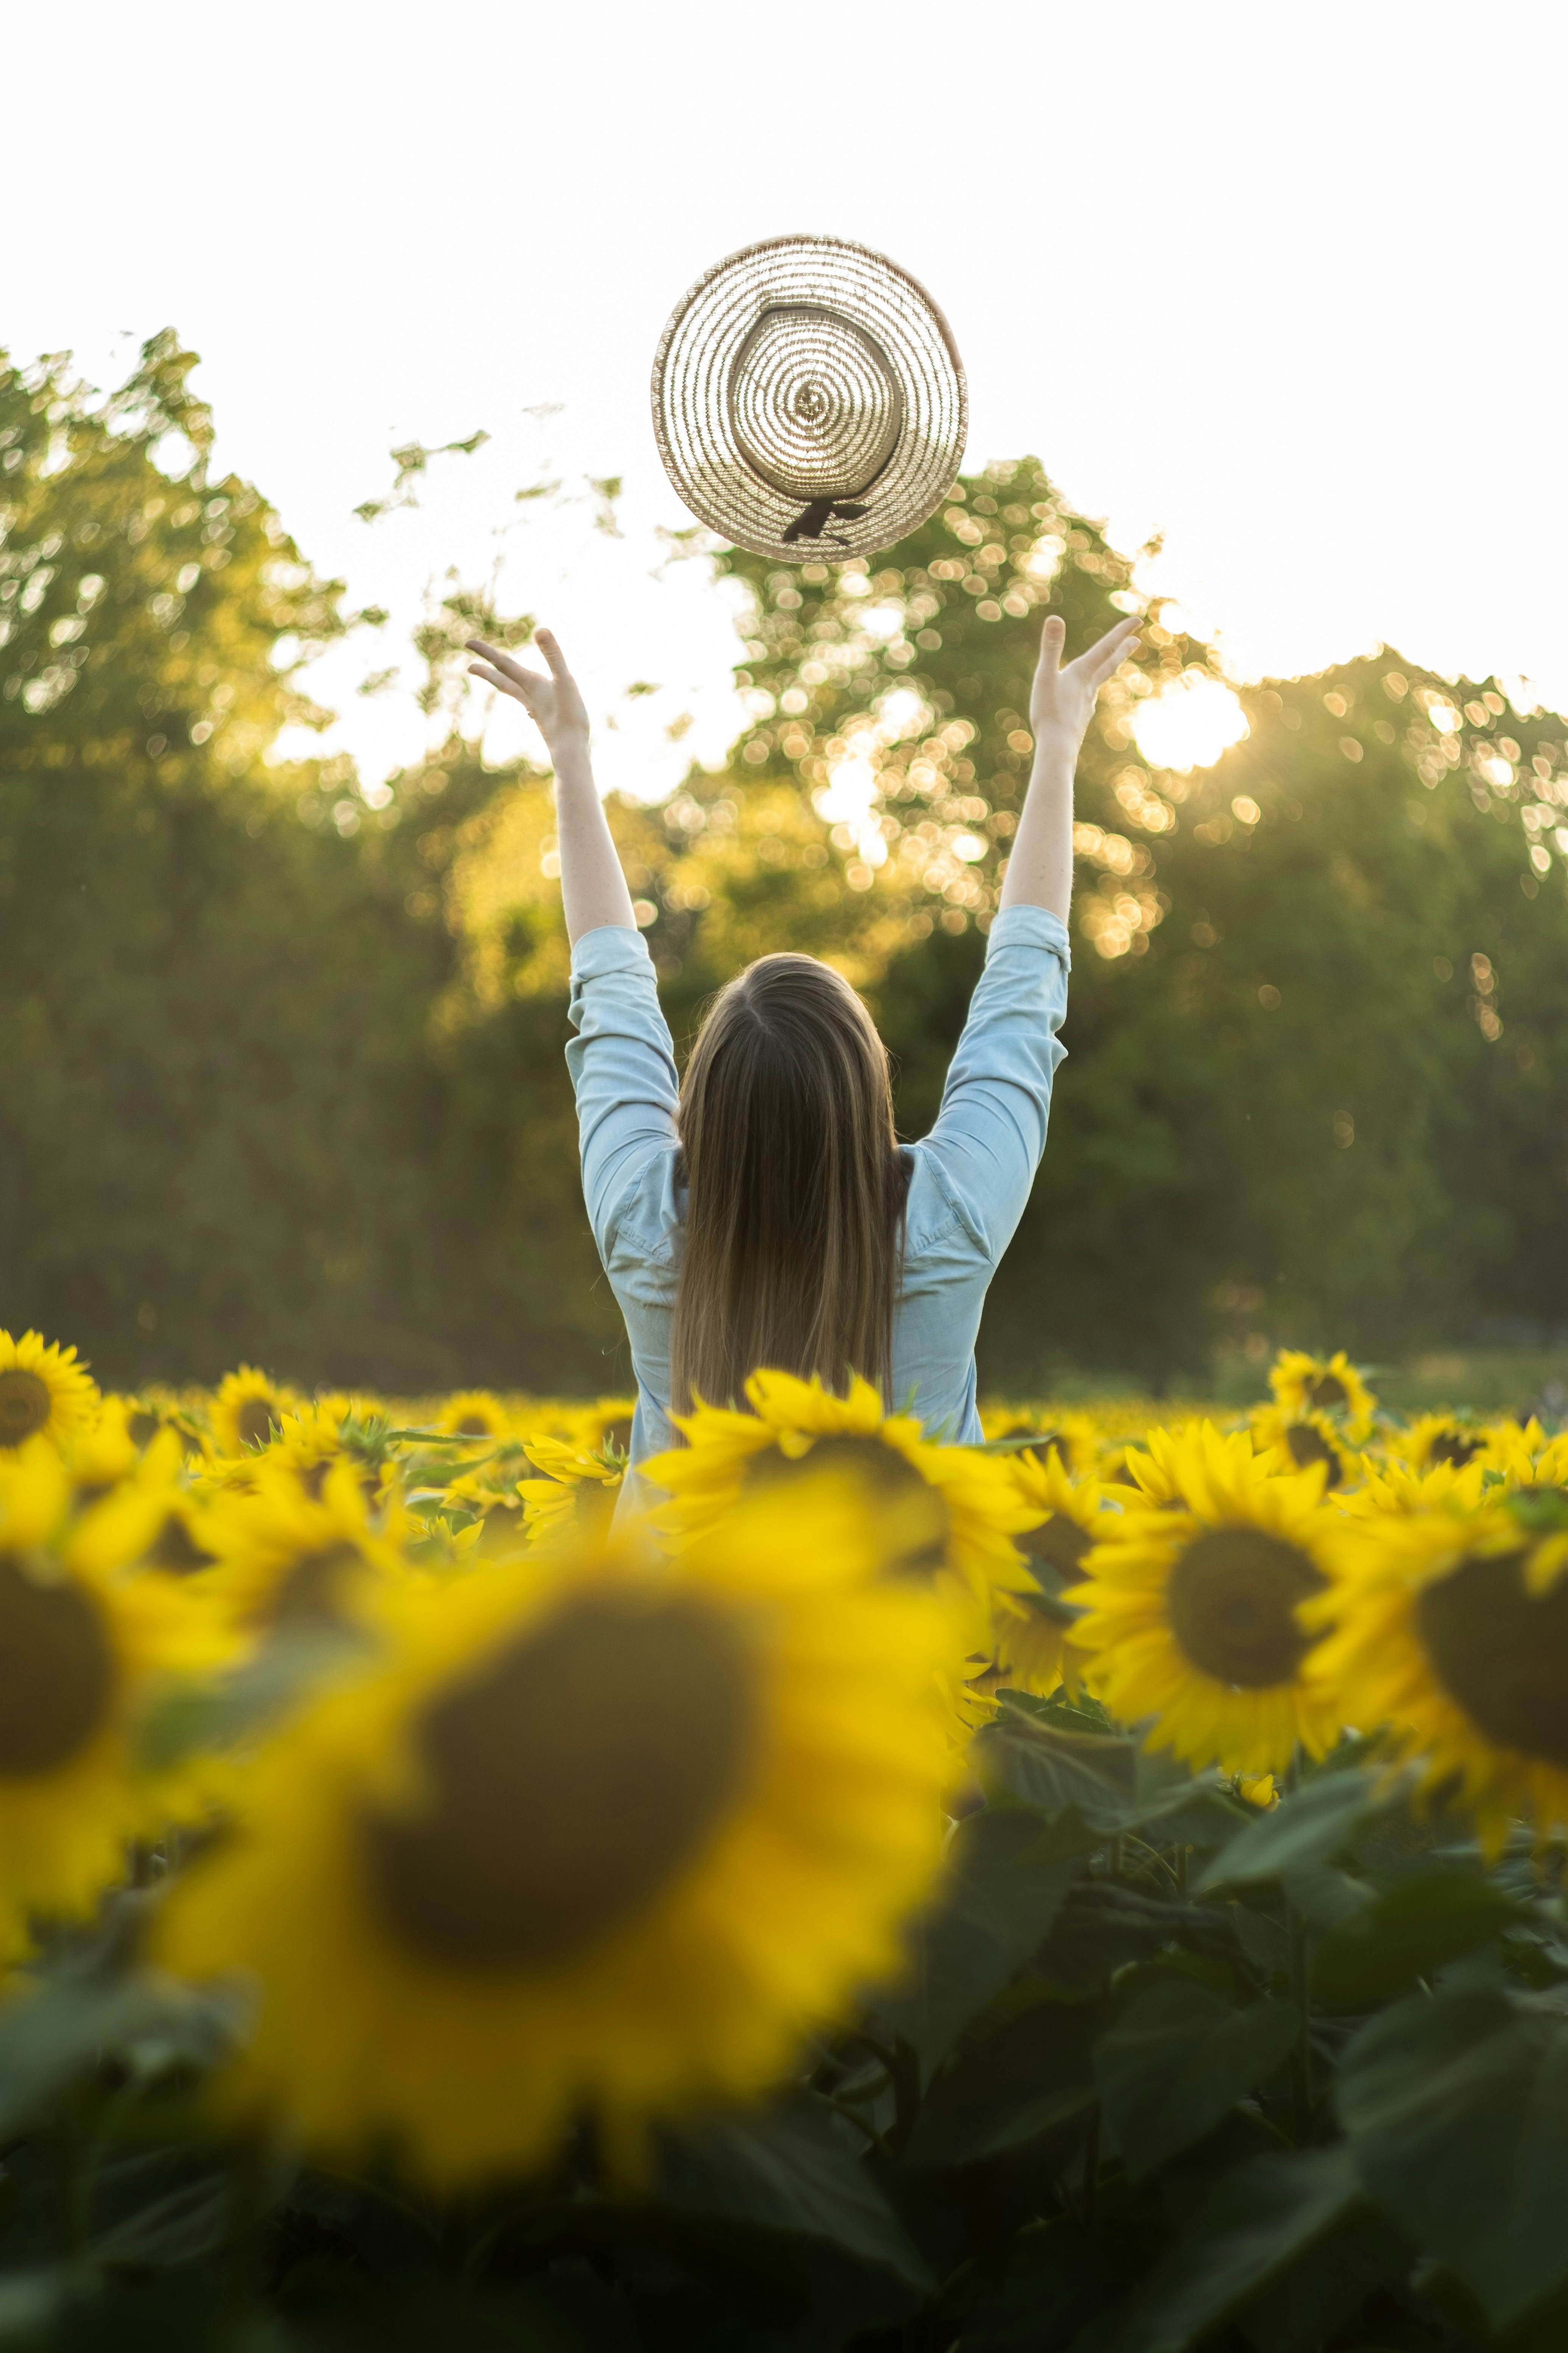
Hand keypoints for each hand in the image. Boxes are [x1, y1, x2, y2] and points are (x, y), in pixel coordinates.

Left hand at [466, 629, 589, 757]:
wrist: (571, 753)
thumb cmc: (570, 718)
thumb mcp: (565, 681)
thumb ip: (554, 656)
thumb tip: (541, 629)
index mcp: (531, 685)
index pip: (504, 664)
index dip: (486, 652)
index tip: (468, 643)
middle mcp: (529, 697)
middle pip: (503, 680)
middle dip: (487, 671)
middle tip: (470, 667)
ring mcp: (535, 710)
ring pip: (514, 692)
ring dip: (503, 683)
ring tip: (498, 680)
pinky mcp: (545, 720)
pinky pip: (529, 704)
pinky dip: (525, 699)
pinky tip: (529, 707)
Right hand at [1029, 612, 1140, 748]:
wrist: (1058, 748)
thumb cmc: (1049, 713)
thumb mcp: (1045, 677)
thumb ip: (1050, 648)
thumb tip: (1054, 618)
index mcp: (1082, 674)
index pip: (1105, 648)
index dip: (1120, 633)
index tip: (1137, 621)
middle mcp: (1089, 687)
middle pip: (1110, 664)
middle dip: (1122, 650)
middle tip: (1136, 640)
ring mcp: (1087, 704)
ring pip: (1099, 681)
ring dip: (1107, 669)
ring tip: (1110, 664)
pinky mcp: (1080, 718)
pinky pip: (1088, 698)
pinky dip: (1091, 689)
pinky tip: (1087, 696)